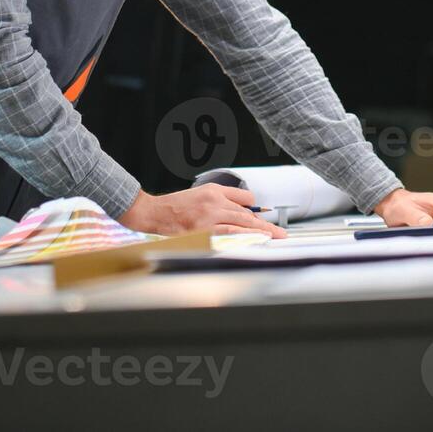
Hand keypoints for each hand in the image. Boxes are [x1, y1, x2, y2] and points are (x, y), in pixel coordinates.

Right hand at [118, 184, 287, 238]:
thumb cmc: (173, 208)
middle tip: (280, 233)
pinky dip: (245, 238)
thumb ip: (217, 203)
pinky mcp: (203, 230)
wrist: (152, 213)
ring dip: (261, 232)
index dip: (253, 210)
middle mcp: (214, 201)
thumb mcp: (197, 195)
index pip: (244, 198)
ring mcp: (209, 216)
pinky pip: (230, 234)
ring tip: (274, 238)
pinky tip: (255, 241)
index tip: (261, 219)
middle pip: (247, 213)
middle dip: (265, 224)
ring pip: (242, 223)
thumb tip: (238, 215)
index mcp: (213, 190)